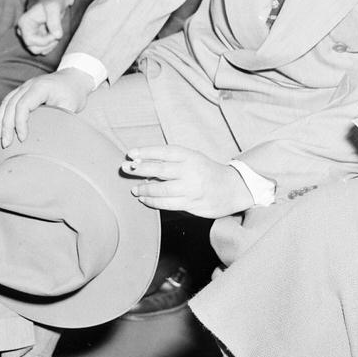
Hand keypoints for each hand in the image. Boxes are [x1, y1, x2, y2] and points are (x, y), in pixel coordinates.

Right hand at [0, 67, 92, 147]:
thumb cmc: (74, 92)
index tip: (22, 138)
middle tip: (5, 144)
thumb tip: (52, 138)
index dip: (20, 123)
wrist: (75, 77)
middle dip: (6, 126)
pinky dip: (2, 115)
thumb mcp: (72, 106)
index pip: (23, 105)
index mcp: (41, 87)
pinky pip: (8, 102)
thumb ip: (60, 119)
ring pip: (6, 103)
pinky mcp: (23, 91)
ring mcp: (24, 86)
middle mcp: (29, 85)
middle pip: (11, 105)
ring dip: (0, 121)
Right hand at [17, 0, 75, 54]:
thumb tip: (57, 35)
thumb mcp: (54, 8)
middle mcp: (24, 31)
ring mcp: (30, 35)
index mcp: (24, 23)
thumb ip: (55, 21)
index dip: (45, 41)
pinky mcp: (36, 38)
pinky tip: (55, 35)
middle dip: (48, 44)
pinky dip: (51, 45)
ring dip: (50, 45)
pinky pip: (42, 49)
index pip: (30, 41)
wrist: (57, 0)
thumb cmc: (54, 1)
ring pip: (38, 50)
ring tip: (57, 33)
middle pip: (33, 48)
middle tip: (57, 34)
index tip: (56, 34)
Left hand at [123, 145, 254, 217]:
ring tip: (135, 189)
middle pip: (160, 169)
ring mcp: (191, 188)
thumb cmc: (208, 172)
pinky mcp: (191, 204)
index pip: (164, 152)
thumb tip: (143, 164)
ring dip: (144, 189)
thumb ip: (173, 161)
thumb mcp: (194, 159)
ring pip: (161, 189)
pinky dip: (152, 202)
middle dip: (139, 169)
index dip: (146, 152)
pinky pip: (167, 204)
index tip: (131, 153)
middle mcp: (191, 171)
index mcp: (191, 156)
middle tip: (124, 168)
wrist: (233, 188)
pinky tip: (145, 200)